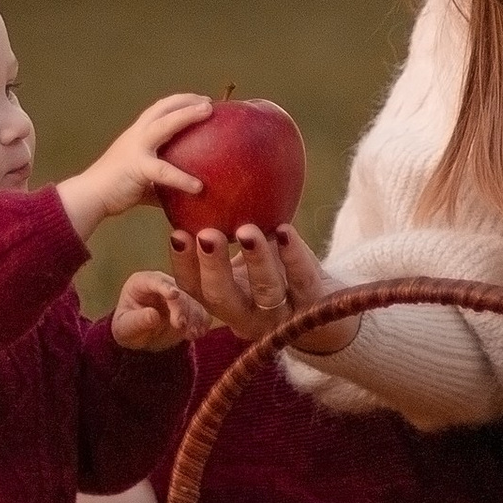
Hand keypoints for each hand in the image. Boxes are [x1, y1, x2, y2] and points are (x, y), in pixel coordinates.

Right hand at [56, 92, 211, 247]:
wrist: (89, 197)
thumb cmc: (116, 189)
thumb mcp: (144, 179)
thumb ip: (163, 181)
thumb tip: (189, 192)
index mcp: (137, 134)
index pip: (160, 109)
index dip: (180, 102)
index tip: (201, 101)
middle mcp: (136, 135)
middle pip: (163, 107)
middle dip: (187, 100)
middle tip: (210, 103)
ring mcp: (136, 148)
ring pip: (164, 124)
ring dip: (187, 115)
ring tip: (207, 111)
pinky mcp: (136, 167)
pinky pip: (164, 170)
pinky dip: (182, 178)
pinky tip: (198, 187)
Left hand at [107, 270, 198, 351]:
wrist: (140, 337)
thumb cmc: (128, 328)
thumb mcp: (125, 327)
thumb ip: (138, 320)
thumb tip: (153, 315)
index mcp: (142, 282)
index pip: (154, 281)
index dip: (165, 287)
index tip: (174, 294)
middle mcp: (163, 284)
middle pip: (177, 291)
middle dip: (181, 308)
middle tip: (180, 325)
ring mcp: (178, 294)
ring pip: (192, 302)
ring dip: (194, 317)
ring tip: (193, 334)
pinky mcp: (190, 307)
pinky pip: (200, 311)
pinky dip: (202, 321)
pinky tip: (201, 331)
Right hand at [167, 221, 353, 355]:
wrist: (326, 312)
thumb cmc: (274, 275)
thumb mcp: (244, 263)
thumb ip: (223, 236)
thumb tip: (196, 187)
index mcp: (224, 303)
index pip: (195, 288)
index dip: (183, 264)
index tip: (177, 234)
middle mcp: (247, 316)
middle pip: (222, 297)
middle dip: (213, 266)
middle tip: (207, 234)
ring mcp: (282, 316)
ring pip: (266, 291)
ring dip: (255, 260)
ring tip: (247, 230)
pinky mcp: (314, 306)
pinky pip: (303, 280)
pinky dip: (293, 255)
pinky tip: (285, 230)